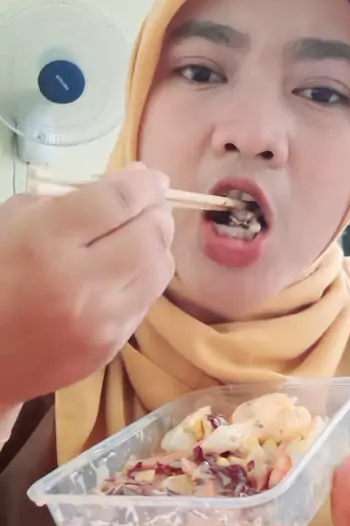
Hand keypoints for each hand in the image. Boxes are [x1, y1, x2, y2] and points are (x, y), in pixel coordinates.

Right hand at [0, 163, 174, 406]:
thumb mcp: (12, 222)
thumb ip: (67, 198)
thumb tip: (127, 183)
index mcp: (46, 241)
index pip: (119, 200)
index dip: (145, 183)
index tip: (151, 178)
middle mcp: (80, 282)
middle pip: (151, 234)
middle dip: (157, 212)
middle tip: (151, 205)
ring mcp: (101, 321)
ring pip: (160, 268)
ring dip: (158, 245)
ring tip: (142, 237)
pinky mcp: (111, 347)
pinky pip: (147, 301)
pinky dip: (144, 279)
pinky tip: (126, 273)